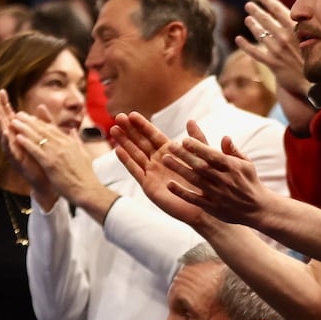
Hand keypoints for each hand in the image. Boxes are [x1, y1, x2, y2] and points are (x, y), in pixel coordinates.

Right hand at [0, 92, 52, 204]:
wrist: (49, 179)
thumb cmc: (44, 158)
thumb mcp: (44, 137)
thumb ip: (42, 122)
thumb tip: (39, 106)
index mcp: (20, 136)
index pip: (10, 117)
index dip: (5, 105)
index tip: (1, 92)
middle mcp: (14, 143)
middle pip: (4, 123)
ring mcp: (14, 152)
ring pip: (3, 135)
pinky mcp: (18, 162)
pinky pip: (10, 152)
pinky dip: (7, 143)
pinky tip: (5, 135)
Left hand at [1, 102, 112, 218]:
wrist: (87, 188)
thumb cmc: (85, 175)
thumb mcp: (83, 154)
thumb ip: (76, 141)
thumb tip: (73, 131)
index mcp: (71, 142)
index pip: (53, 129)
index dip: (40, 122)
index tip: (30, 117)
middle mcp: (64, 144)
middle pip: (44, 130)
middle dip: (30, 121)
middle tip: (19, 114)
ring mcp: (57, 153)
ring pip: (38, 137)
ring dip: (25, 128)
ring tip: (14, 122)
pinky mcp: (50, 163)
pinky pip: (36, 150)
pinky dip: (27, 143)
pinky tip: (18, 137)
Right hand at [109, 113, 208, 228]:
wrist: (204, 206)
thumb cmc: (206, 182)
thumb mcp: (203, 157)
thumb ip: (197, 140)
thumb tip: (191, 120)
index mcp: (172, 152)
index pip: (153, 135)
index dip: (142, 125)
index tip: (131, 113)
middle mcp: (160, 161)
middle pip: (141, 142)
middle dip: (129, 130)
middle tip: (118, 117)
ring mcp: (152, 172)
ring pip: (135, 154)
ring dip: (124, 142)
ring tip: (113, 129)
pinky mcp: (149, 185)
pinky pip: (136, 171)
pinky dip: (127, 160)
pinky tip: (118, 150)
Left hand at [155, 120, 277, 228]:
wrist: (257, 208)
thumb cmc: (250, 182)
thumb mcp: (246, 164)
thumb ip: (233, 151)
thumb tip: (224, 137)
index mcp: (233, 167)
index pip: (213, 155)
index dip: (198, 147)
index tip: (185, 140)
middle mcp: (224, 179)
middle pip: (201, 166)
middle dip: (185, 155)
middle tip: (170, 146)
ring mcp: (217, 194)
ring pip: (195, 180)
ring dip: (179, 169)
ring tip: (165, 159)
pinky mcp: (212, 206)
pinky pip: (194, 198)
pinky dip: (181, 192)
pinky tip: (170, 184)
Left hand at [235, 0, 309, 102]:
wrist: (315, 82)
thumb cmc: (317, 60)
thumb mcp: (316, 40)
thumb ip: (304, 28)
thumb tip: (298, 16)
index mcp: (296, 30)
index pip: (279, 10)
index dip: (268, 1)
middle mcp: (284, 38)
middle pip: (267, 20)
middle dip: (256, 11)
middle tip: (249, 5)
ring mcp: (277, 51)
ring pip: (260, 34)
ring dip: (252, 25)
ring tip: (247, 19)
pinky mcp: (272, 63)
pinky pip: (255, 53)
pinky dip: (245, 45)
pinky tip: (239, 39)